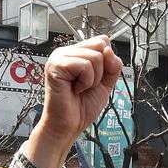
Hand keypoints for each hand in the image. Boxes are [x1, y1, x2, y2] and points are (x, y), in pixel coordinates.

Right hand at [23, 36, 123, 167]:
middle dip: (101, 70)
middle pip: (100, 45)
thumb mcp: (105, 83)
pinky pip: (84, 66)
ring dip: (93, 79)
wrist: (69, 126)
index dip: (107, 61)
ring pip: (95, 56)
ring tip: (80, 88)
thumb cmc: (82, 106)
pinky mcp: (55, 66)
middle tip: (86, 85)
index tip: (95, 79)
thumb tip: (109, 49)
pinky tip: (74, 89)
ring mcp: (59, 57)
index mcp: (76, 53)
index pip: (102, 41)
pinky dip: (86, 81)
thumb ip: (112, 65)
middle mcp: (66, 52)